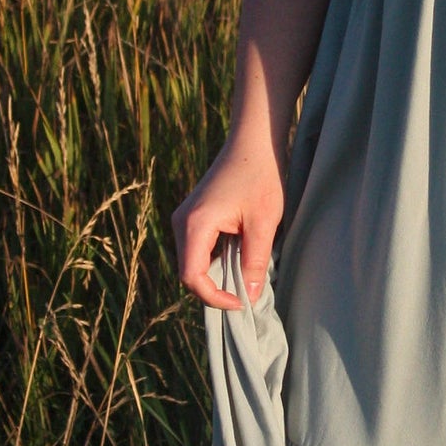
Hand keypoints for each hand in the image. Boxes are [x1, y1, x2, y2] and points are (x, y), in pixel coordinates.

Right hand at [173, 134, 284, 308]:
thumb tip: (249, 296)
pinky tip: (239, 260)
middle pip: (189, 273)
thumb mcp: (263, 223)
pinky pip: (198, 249)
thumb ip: (254, 262)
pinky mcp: (193, 216)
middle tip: (245, 295)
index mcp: (194, 225)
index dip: (214, 297)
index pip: (192, 277)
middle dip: (215, 289)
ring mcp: (185, 219)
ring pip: (193, 262)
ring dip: (216, 276)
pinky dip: (216, 261)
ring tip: (244, 279)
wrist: (253, 142)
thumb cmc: (260, 177)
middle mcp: (181, 222)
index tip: (241, 303)